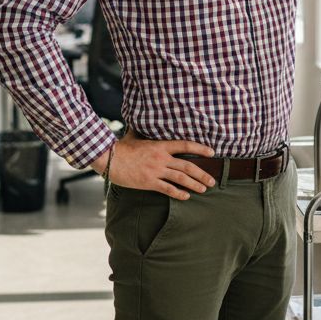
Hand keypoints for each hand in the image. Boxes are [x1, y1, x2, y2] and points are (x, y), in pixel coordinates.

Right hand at [94, 130, 216, 200]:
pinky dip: (178, 193)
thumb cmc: (121, 147)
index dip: (200, 148)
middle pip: (188, 165)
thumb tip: (143, 122)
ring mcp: (155, 170)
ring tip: (204, 189)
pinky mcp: (148, 182)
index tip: (212, 153)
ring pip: (181, 178)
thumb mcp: (135, 136)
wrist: (108, 158)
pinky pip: (167, 189)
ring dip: (194, 184)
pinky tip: (185, 197)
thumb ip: (143, 132)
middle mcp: (161, 158)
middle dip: (202, 174)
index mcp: (160, 145)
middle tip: (212, 181)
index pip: (185, 145)